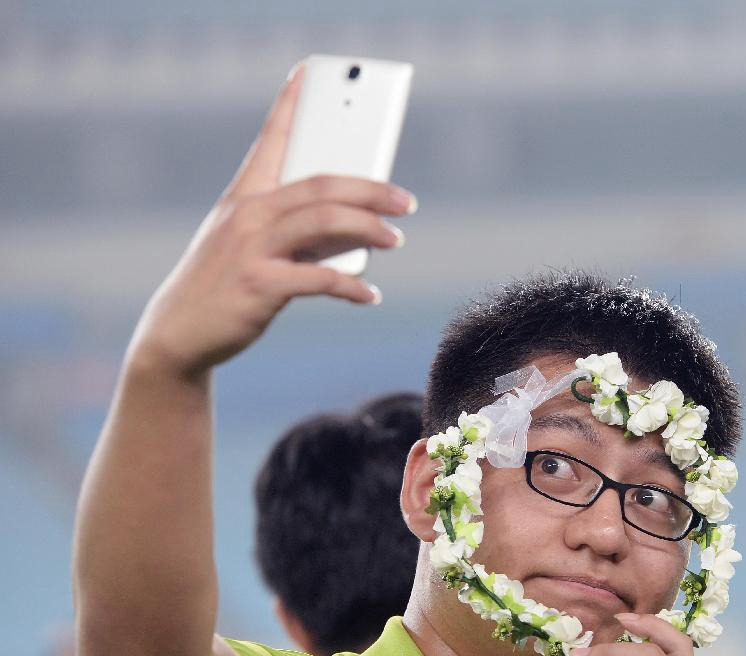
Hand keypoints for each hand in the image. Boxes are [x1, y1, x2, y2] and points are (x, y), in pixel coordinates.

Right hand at [129, 64, 415, 378]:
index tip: (305, 73)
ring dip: (369, 228)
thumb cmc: (222, 286)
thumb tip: (356, 234)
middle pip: (321, 186)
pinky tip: (369, 294)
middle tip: (406, 202)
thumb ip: (296, 233)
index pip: (270, 141)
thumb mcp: (250, 248)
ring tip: (395, 239)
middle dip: (371, 189)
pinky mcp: (259, 285)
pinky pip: (320, 278)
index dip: (287, 105)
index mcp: (244, 197)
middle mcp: (247, 214)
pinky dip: (352, 286)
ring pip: (324, 222)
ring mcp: (251, 248)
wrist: (179, 332)